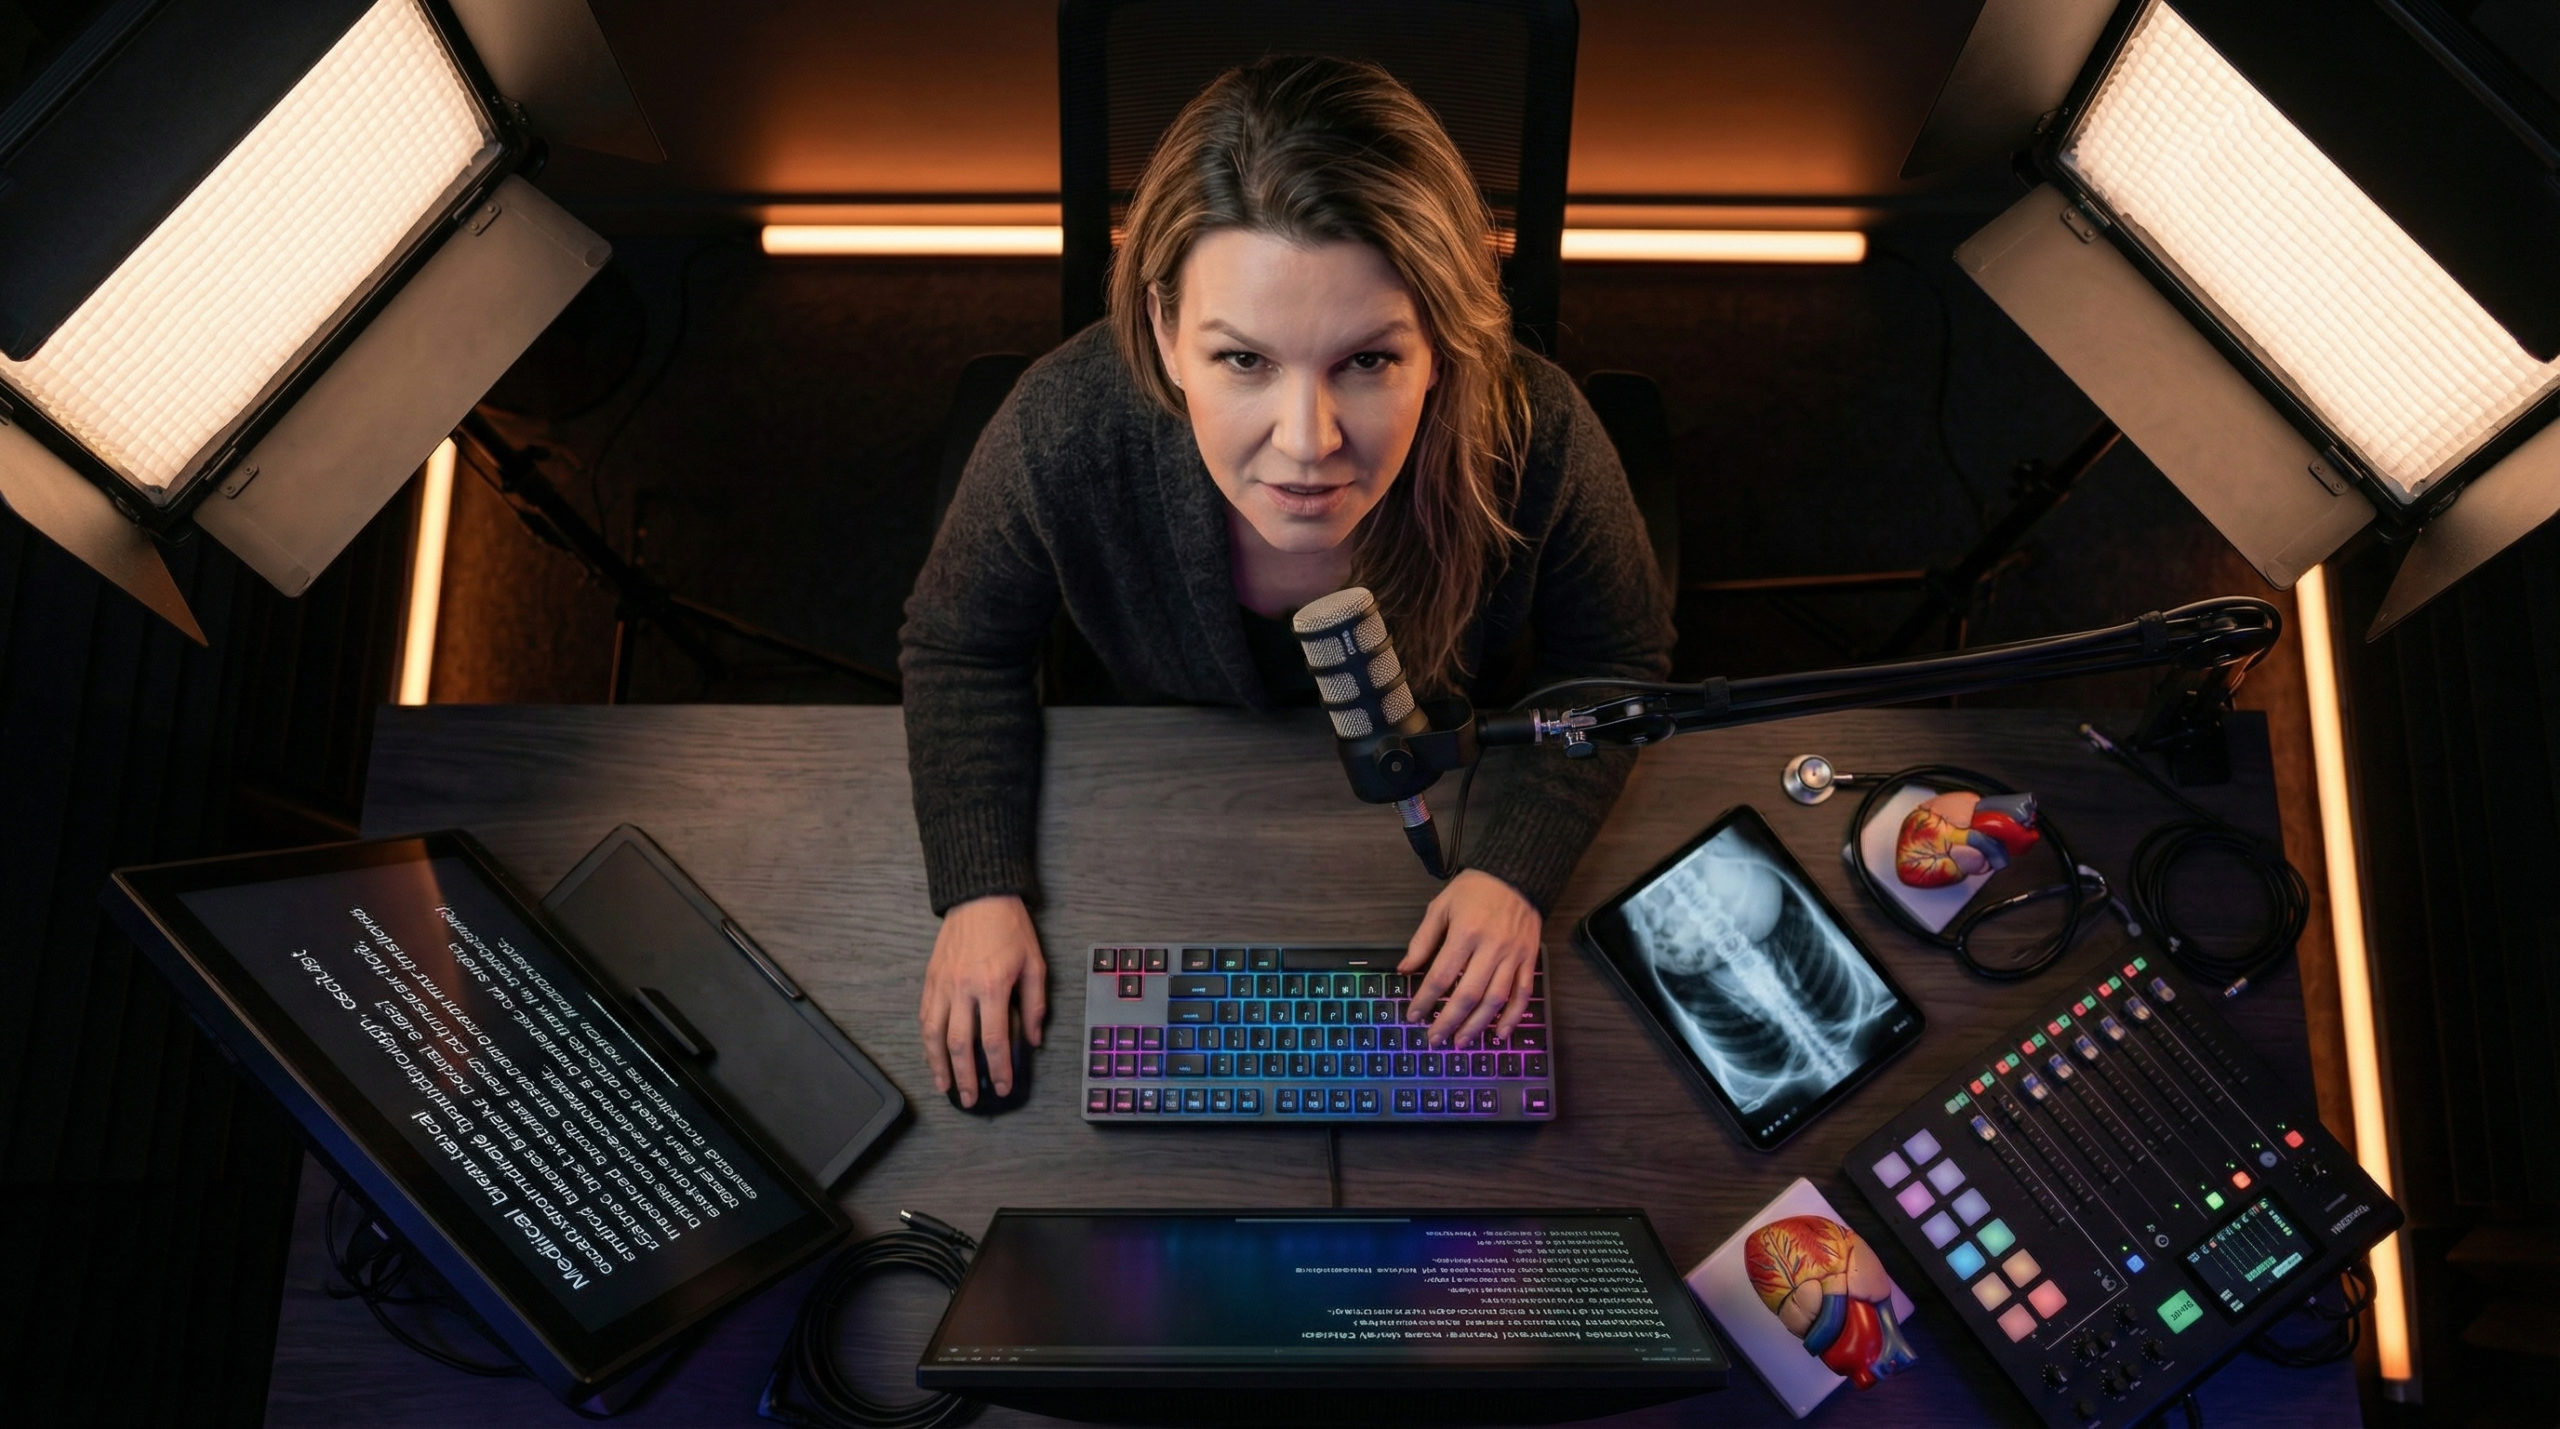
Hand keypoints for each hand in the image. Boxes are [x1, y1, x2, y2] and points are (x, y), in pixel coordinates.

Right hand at [919, 894, 1046, 1107]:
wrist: (980, 896)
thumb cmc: (1011, 928)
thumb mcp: (1035, 964)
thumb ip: (1035, 1005)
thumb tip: (1033, 1040)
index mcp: (992, 987)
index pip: (994, 1041)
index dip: (998, 1069)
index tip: (1002, 1087)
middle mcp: (963, 989)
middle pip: (959, 1045)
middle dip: (964, 1077)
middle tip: (969, 1099)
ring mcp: (942, 984)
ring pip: (933, 1034)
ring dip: (937, 1065)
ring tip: (943, 1086)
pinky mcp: (930, 978)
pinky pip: (924, 1015)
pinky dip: (926, 1039)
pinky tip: (932, 1054)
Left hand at [1399, 869, 1542, 1047]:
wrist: (1518, 874)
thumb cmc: (1475, 889)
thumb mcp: (1441, 906)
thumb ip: (1423, 940)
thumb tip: (1405, 970)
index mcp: (1466, 933)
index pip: (1442, 975)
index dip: (1425, 999)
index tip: (1414, 1016)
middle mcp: (1492, 948)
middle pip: (1468, 994)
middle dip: (1449, 1021)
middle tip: (1434, 1040)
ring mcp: (1514, 955)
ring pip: (1496, 1000)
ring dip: (1477, 1025)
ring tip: (1461, 1042)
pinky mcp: (1529, 959)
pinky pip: (1523, 994)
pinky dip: (1513, 1017)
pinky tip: (1500, 1034)